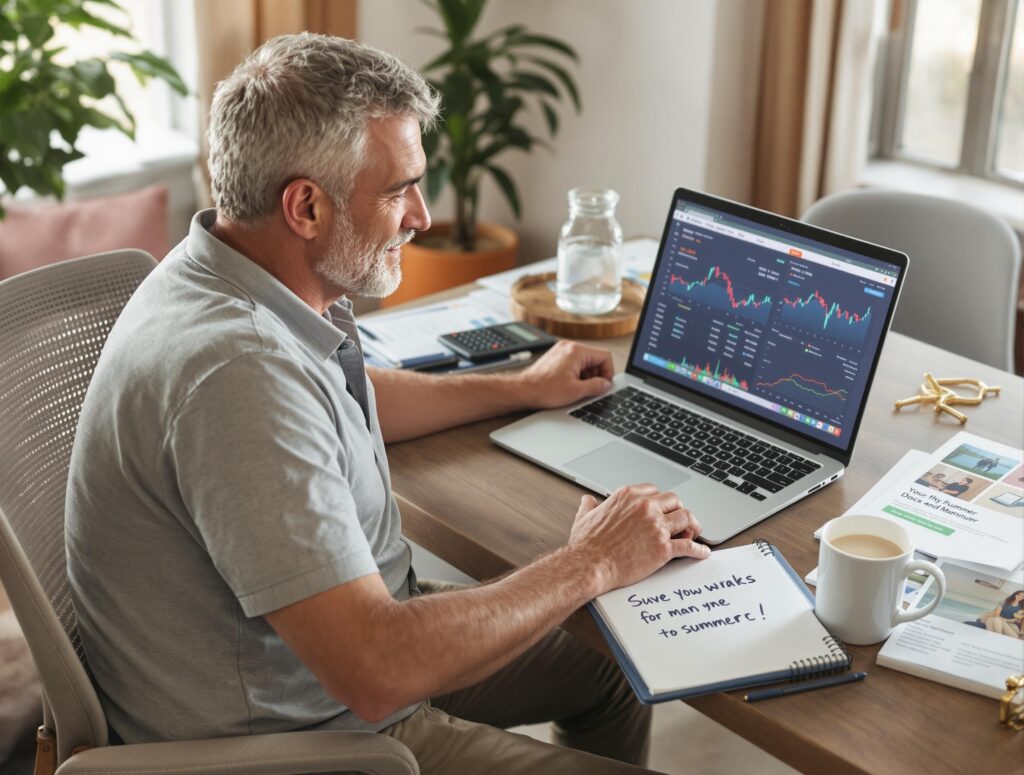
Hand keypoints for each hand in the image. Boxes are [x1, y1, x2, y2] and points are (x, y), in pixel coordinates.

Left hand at [518, 340, 614, 408]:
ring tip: (577, 388)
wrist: (523, 390)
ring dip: (586, 375)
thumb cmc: (544, 389)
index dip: (608, 372)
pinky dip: (576, 373)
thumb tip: (606, 385)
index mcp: (576, 351)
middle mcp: (569, 346)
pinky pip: (574, 362)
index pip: (604, 356)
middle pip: (595, 358)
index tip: (604, 384)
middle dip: (596, 374)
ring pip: (585, 361)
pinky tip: (569, 384)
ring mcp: (561, 350)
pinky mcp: (556, 356)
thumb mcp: (576, 391)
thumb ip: (596, 386)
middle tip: (589, 388)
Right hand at [567, 484, 708, 594]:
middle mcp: (645, 507)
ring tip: (691, 533)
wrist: (589, 565)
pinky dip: (699, 549)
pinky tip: (702, 552)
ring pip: (686, 517)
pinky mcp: (663, 548)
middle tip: (679, 522)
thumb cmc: (586, 544)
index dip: (661, 502)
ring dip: (691, 525)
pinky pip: (688, 546)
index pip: (655, 491)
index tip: (662, 510)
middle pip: (675, 500)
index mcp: (628, 496)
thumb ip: (590, 506)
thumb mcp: (584, 517)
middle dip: (678, 510)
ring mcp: (656, 527)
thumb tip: (588, 501)